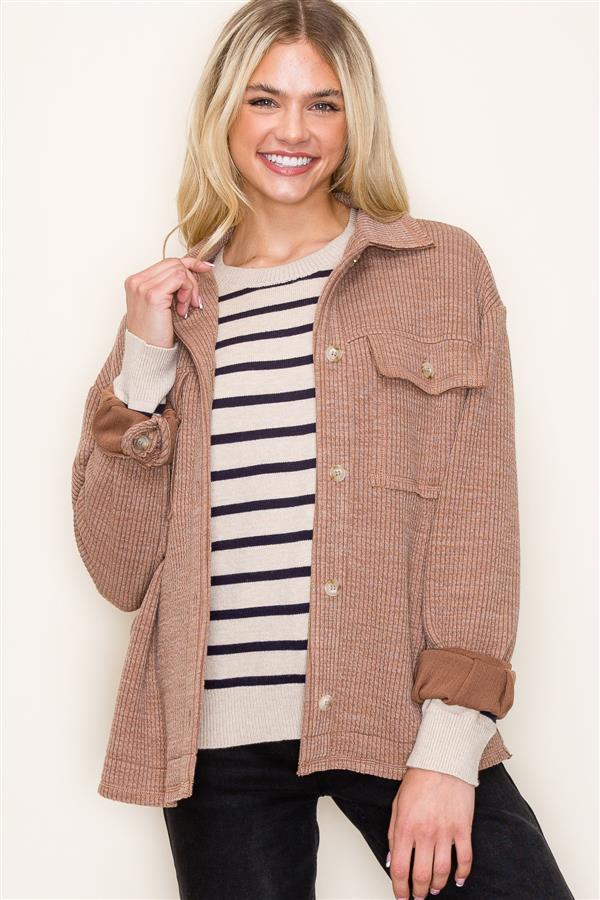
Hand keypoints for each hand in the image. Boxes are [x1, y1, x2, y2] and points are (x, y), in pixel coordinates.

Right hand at [124, 255, 214, 347]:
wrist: (148, 354)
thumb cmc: (155, 334)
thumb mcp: (162, 304)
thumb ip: (169, 286)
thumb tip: (192, 269)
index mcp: (136, 281)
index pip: (167, 262)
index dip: (189, 263)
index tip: (206, 268)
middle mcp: (137, 281)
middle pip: (174, 264)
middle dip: (191, 281)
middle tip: (194, 303)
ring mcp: (143, 287)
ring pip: (179, 270)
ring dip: (190, 289)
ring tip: (185, 308)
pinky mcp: (153, 294)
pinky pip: (180, 278)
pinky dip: (188, 292)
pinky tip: (183, 309)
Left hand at [387, 768, 473, 898]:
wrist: (442, 761)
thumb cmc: (418, 779)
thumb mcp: (397, 804)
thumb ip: (392, 833)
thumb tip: (391, 860)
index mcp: (405, 827)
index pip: (399, 868)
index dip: (399, 888)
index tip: (401, 896)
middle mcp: (424, 833)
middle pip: (420, 876)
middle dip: (418, 892)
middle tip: (418, 897)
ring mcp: (445, 832)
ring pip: (442, 872)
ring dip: (437, 885)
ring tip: (434, 888)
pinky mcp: (463, 829)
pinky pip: (465, 859)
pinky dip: (462, 874)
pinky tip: (458, 879)